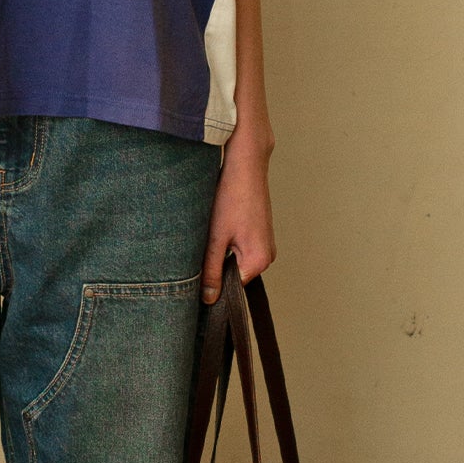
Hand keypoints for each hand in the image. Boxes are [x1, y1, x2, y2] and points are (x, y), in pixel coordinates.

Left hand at [203, 127, 274, 300]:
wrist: (245, 164)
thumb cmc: (231, 196)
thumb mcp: (215, 238)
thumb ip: (210, 271)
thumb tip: (209, 298)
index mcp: (259, 261)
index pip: (232, 288)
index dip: (212, 284)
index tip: (196, 277)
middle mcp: (267, 256)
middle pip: (234, 275)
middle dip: (215, 267)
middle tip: (200, 249)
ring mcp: (265, 244)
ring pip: (235, 261)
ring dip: (219, 253)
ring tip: (211, 234)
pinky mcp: (260, 234)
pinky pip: (240, 249)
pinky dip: (226, 243)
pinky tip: (218, 227)